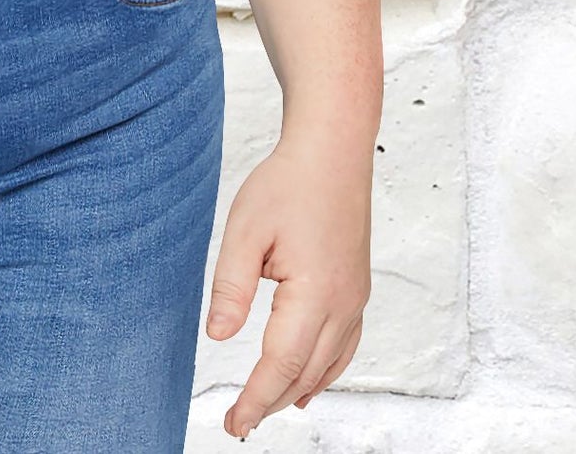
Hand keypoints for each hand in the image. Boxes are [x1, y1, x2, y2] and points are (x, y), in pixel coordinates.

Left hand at [205, 124, 372, 437]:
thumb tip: (217, 336)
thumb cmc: (288, 184)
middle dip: (272, 401)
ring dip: (298, 389)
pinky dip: (324, 370)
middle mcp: (344, 305)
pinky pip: (345, 346)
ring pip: (329, 364)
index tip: (233, 423)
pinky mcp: (357, 288)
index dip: (256, 399)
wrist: (333, 152)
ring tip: (266, 407)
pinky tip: (309, 380)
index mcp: (316, 295)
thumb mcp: (246, 230)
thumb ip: (230, 286)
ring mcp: (356, 299)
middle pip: (307, 372)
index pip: (283, 364)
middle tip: (239, 422)